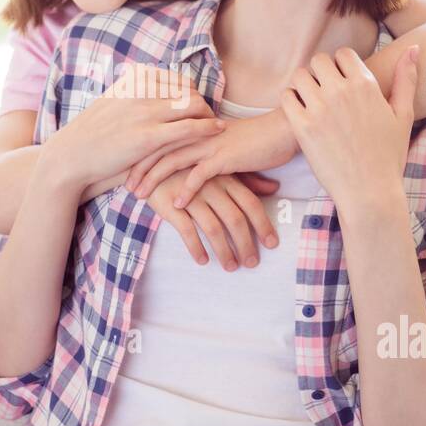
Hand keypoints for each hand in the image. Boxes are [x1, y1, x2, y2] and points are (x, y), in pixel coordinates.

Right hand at [46, 65, 223, 189]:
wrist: (70, 156)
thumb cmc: (91, 135)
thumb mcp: (111, 103)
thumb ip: (132, 94)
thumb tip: (148, 88)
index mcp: (132, 79)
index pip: (176, 79)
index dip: (191, 92)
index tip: (197, 104)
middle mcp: (140, 90)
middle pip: (189, 90)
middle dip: (203, 103)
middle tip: (212, 117)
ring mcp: (145, 112)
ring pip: (192, 105)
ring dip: (209, 115)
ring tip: (217, 126)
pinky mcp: (148, 137)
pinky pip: (187, 127)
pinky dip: (207, 127)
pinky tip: (218, 131)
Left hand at [126, 109, 296, 206]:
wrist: (281, 130)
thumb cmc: (253, 136)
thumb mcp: (221, 139)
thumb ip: (203, 146)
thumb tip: (189, 161)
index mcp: (194, 125)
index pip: (159, 136)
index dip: (140, 153)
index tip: (125, 168)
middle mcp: (197, 132)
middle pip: (159, 148)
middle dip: (139, 168)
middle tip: (124, 186)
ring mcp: (210, 143)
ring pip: (173, 160)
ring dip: (154, 179)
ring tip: (140, 195)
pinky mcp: (225, 157)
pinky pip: (200, 174)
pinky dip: (186, 189)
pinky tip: (176, 203)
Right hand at [143, 168, 279, 269]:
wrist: (150, 159)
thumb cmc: (192, 167)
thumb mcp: (220, 168)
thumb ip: (248, 180)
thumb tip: (275, 188)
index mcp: (226, 178)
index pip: (250, 204)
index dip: (263, 225)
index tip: (272, 245)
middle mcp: (211, 186)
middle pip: (235, 219)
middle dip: (246, 244)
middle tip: (252, 263)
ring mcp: (190, 195)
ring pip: (213, 228)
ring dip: (224, 251)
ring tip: (231, 267)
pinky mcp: (170, 204)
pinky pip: (187, 230)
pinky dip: (196, 248)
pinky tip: (203, 260)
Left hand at [279, 45, 418, 213]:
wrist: (369, 191)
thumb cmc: (389, 155)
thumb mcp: (403, 115)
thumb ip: (406, 79)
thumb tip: (413, 48)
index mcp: (366, 85)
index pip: (343, 54)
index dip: (341, 65)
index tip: (341, 81)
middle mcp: (341, 92)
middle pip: (319, 61)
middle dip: (321, 72)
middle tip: (324, 91)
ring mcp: (320, 109)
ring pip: (300, 76)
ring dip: (304, 84)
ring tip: (311, 100)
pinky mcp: (302, 127)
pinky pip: (286, 97)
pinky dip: (291, 101)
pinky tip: (300, 113)